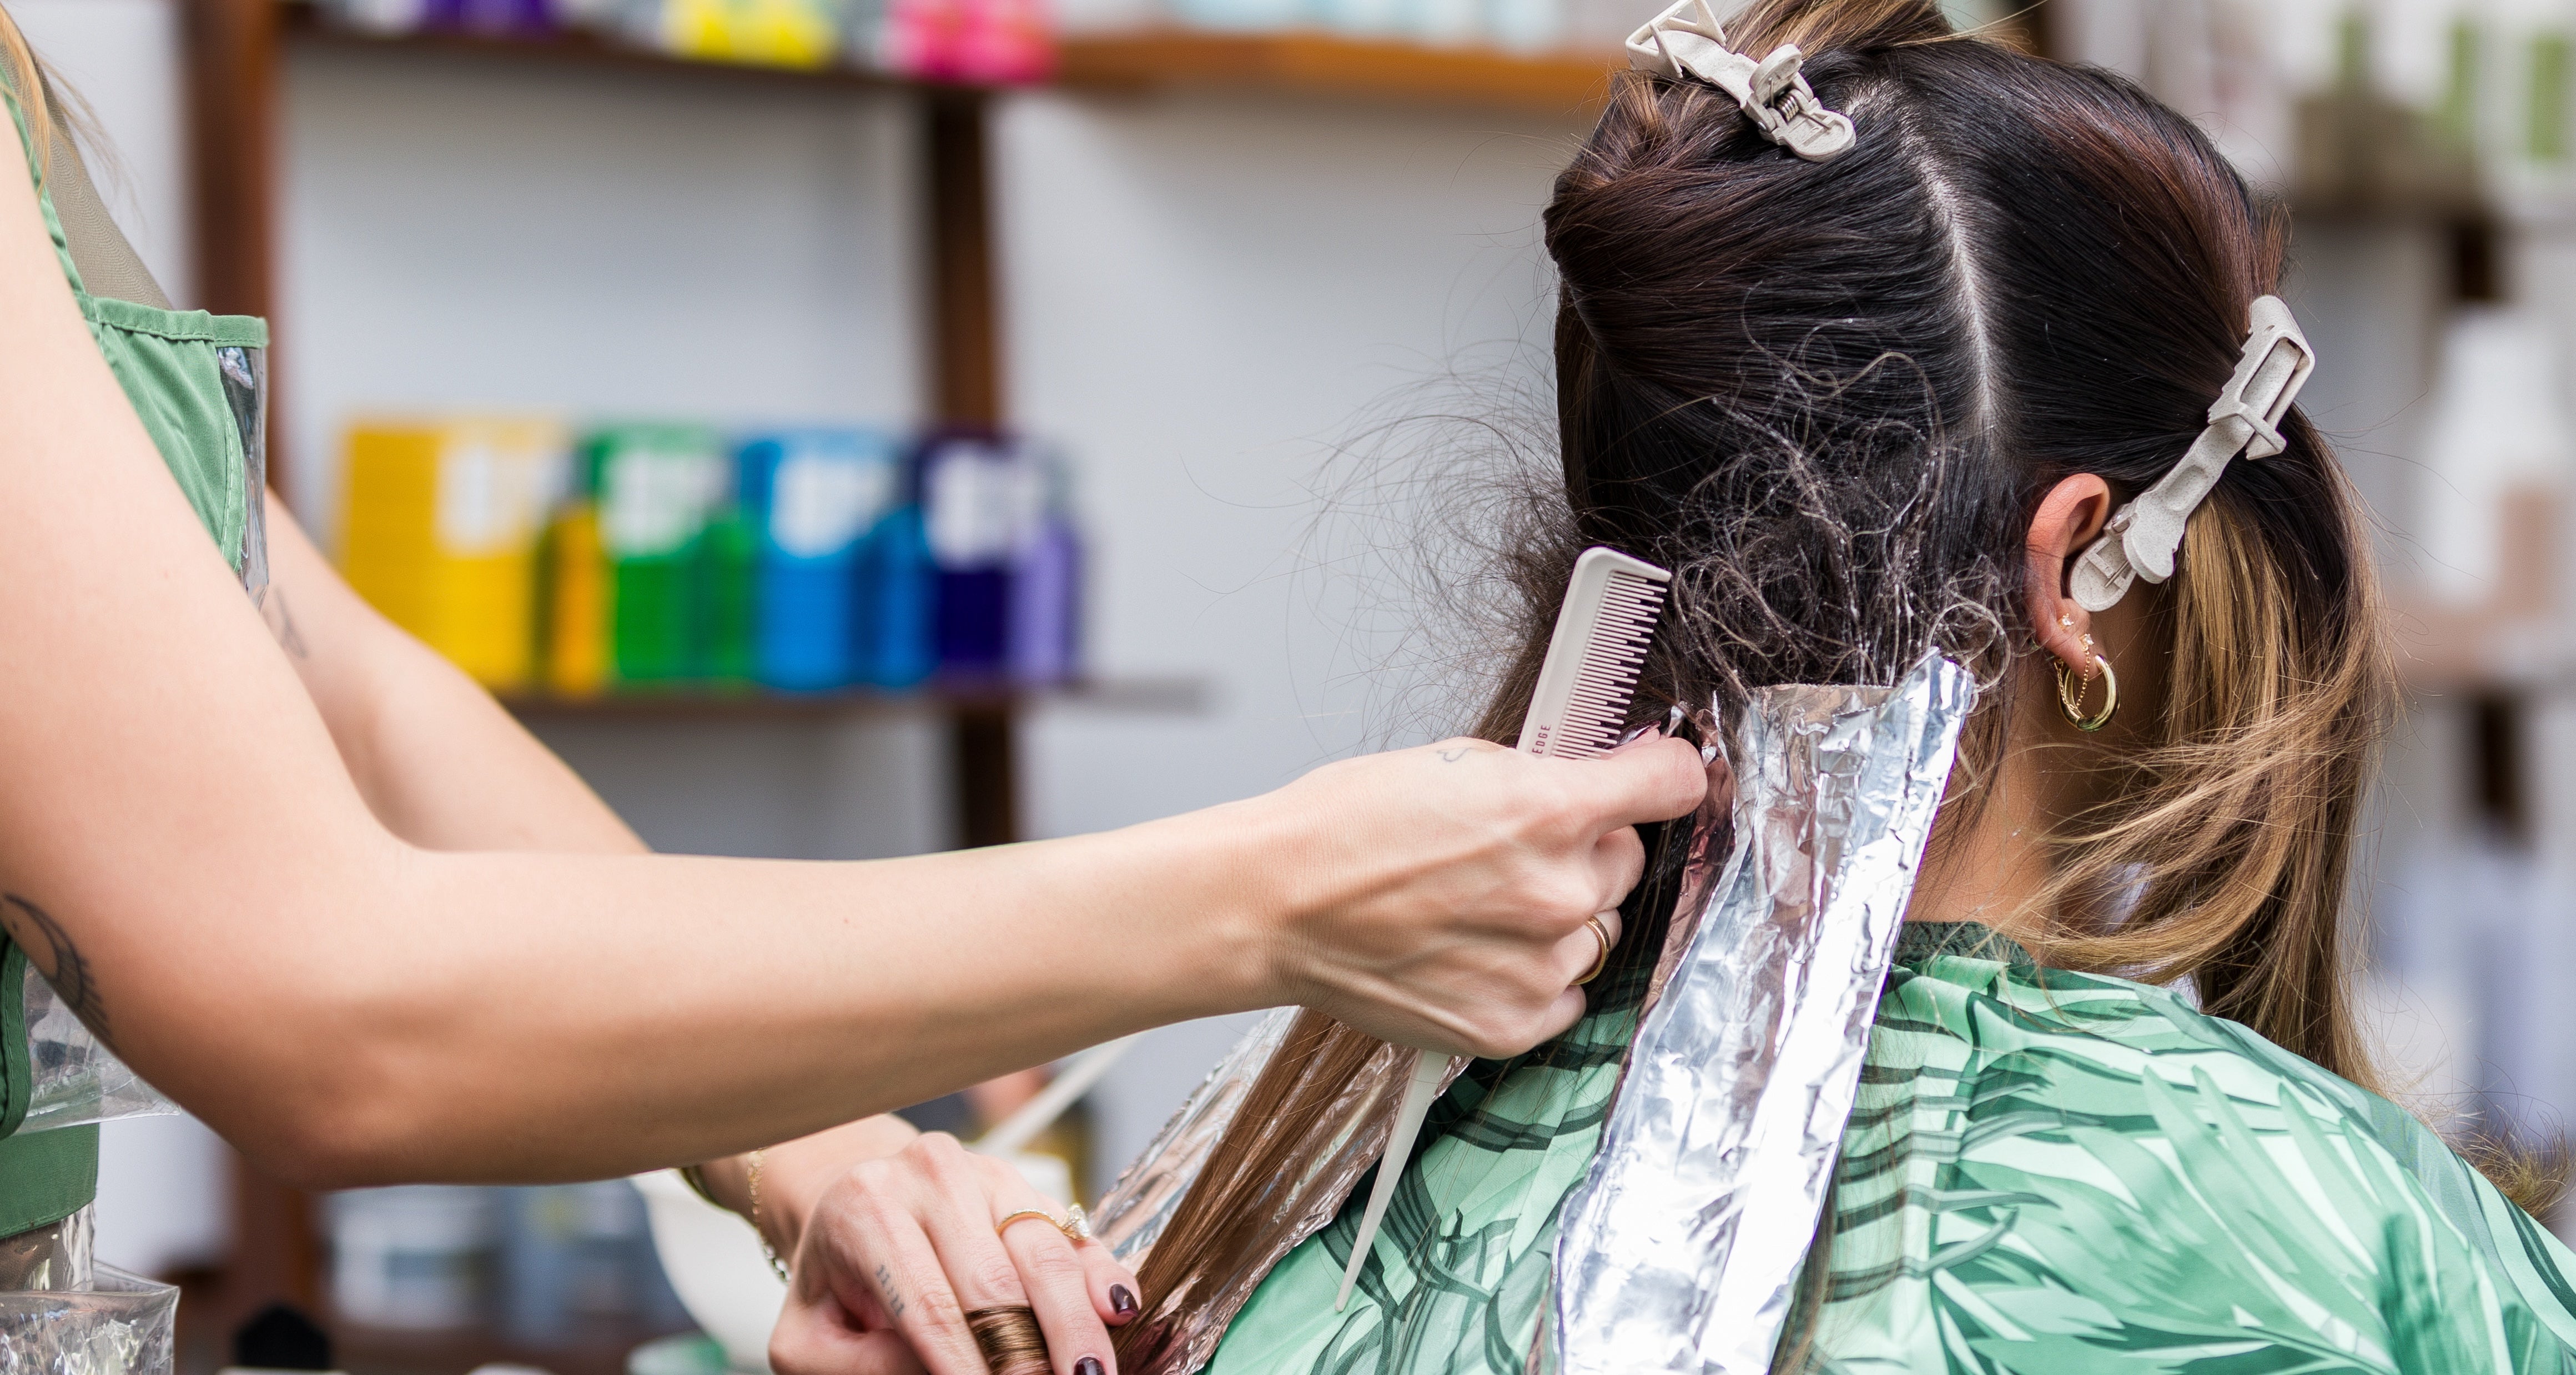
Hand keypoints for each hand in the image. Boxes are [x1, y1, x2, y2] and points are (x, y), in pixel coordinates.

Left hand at [769, 1132, 1139, 1374]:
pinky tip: (1120, 1312)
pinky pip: (1072, 1232)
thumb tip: (943, 1371)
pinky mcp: (1026, 1184)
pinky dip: (1101, 1275)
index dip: (969, 1367)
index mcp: (867, 1211)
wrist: (851, 1201)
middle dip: (1031, 1352)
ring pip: (1044, 1252)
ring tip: (1094, 1373)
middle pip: (996, 1280)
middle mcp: (929, 1176)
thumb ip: (862, 1365)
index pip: (929, 1306)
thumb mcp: (810, 1337)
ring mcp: (985, 1174)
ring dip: (1075, 1324)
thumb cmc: (834, 1280)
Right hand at [1255, 733, 1709, 1059]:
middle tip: (1514, 849)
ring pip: (1595, 933)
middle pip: (1626, 863)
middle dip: (1586, 849)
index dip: (1662, 774)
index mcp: (1549, 811)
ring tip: (1478, 905)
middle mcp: (1558, 893)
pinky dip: (1531, 974)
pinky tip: (1474, 950)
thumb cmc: (1345, 826)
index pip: (1672, 784)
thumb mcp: (1456, 760)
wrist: (1276, 905)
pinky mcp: (1511, 1025)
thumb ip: (1542, 775)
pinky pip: (1562, 995)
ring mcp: (1538, 967)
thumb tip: (1598, 778)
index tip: (1654, 777)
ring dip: (1556, 918)